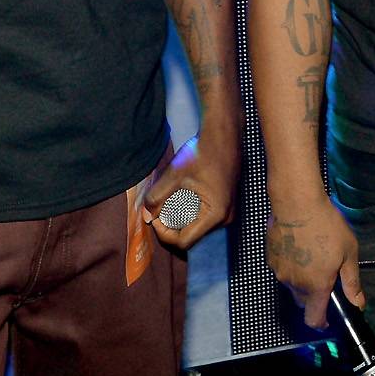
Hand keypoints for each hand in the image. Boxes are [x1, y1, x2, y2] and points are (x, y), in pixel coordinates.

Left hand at [143, 131, 238, 250]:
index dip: (164, 233)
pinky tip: (183, 194)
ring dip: (179, 216)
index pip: (184, 241)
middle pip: (190, 235)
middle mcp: (225, 218)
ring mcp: (227, 212)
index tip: (155, 216)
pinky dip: (189, 210)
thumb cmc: (203, 152)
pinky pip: (203, 217)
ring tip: (170, 198)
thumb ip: (157, 198)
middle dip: (171, 224)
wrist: (224, 134)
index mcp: (215, 215)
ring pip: (196, 226)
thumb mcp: (175, 175)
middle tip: (159, 206)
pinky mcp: (225, 205)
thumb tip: (147, 214)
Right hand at [265, 192, 359, 328]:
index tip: (327, 319)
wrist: (297, 203)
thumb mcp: (348, 253)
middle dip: (314, 296)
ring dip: (302, 279)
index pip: (313, 318)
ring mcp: (280, 271)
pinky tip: (299, 247)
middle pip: (303, 301)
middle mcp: (295, 284)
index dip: (321, 323)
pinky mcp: (271, 258)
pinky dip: (291, 265)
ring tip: (312, 256)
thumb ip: (351, 282)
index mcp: (316, 287)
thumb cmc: (327, 227)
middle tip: (325, 275)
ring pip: (292, 284)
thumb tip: (359, 304)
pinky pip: (283, 269)